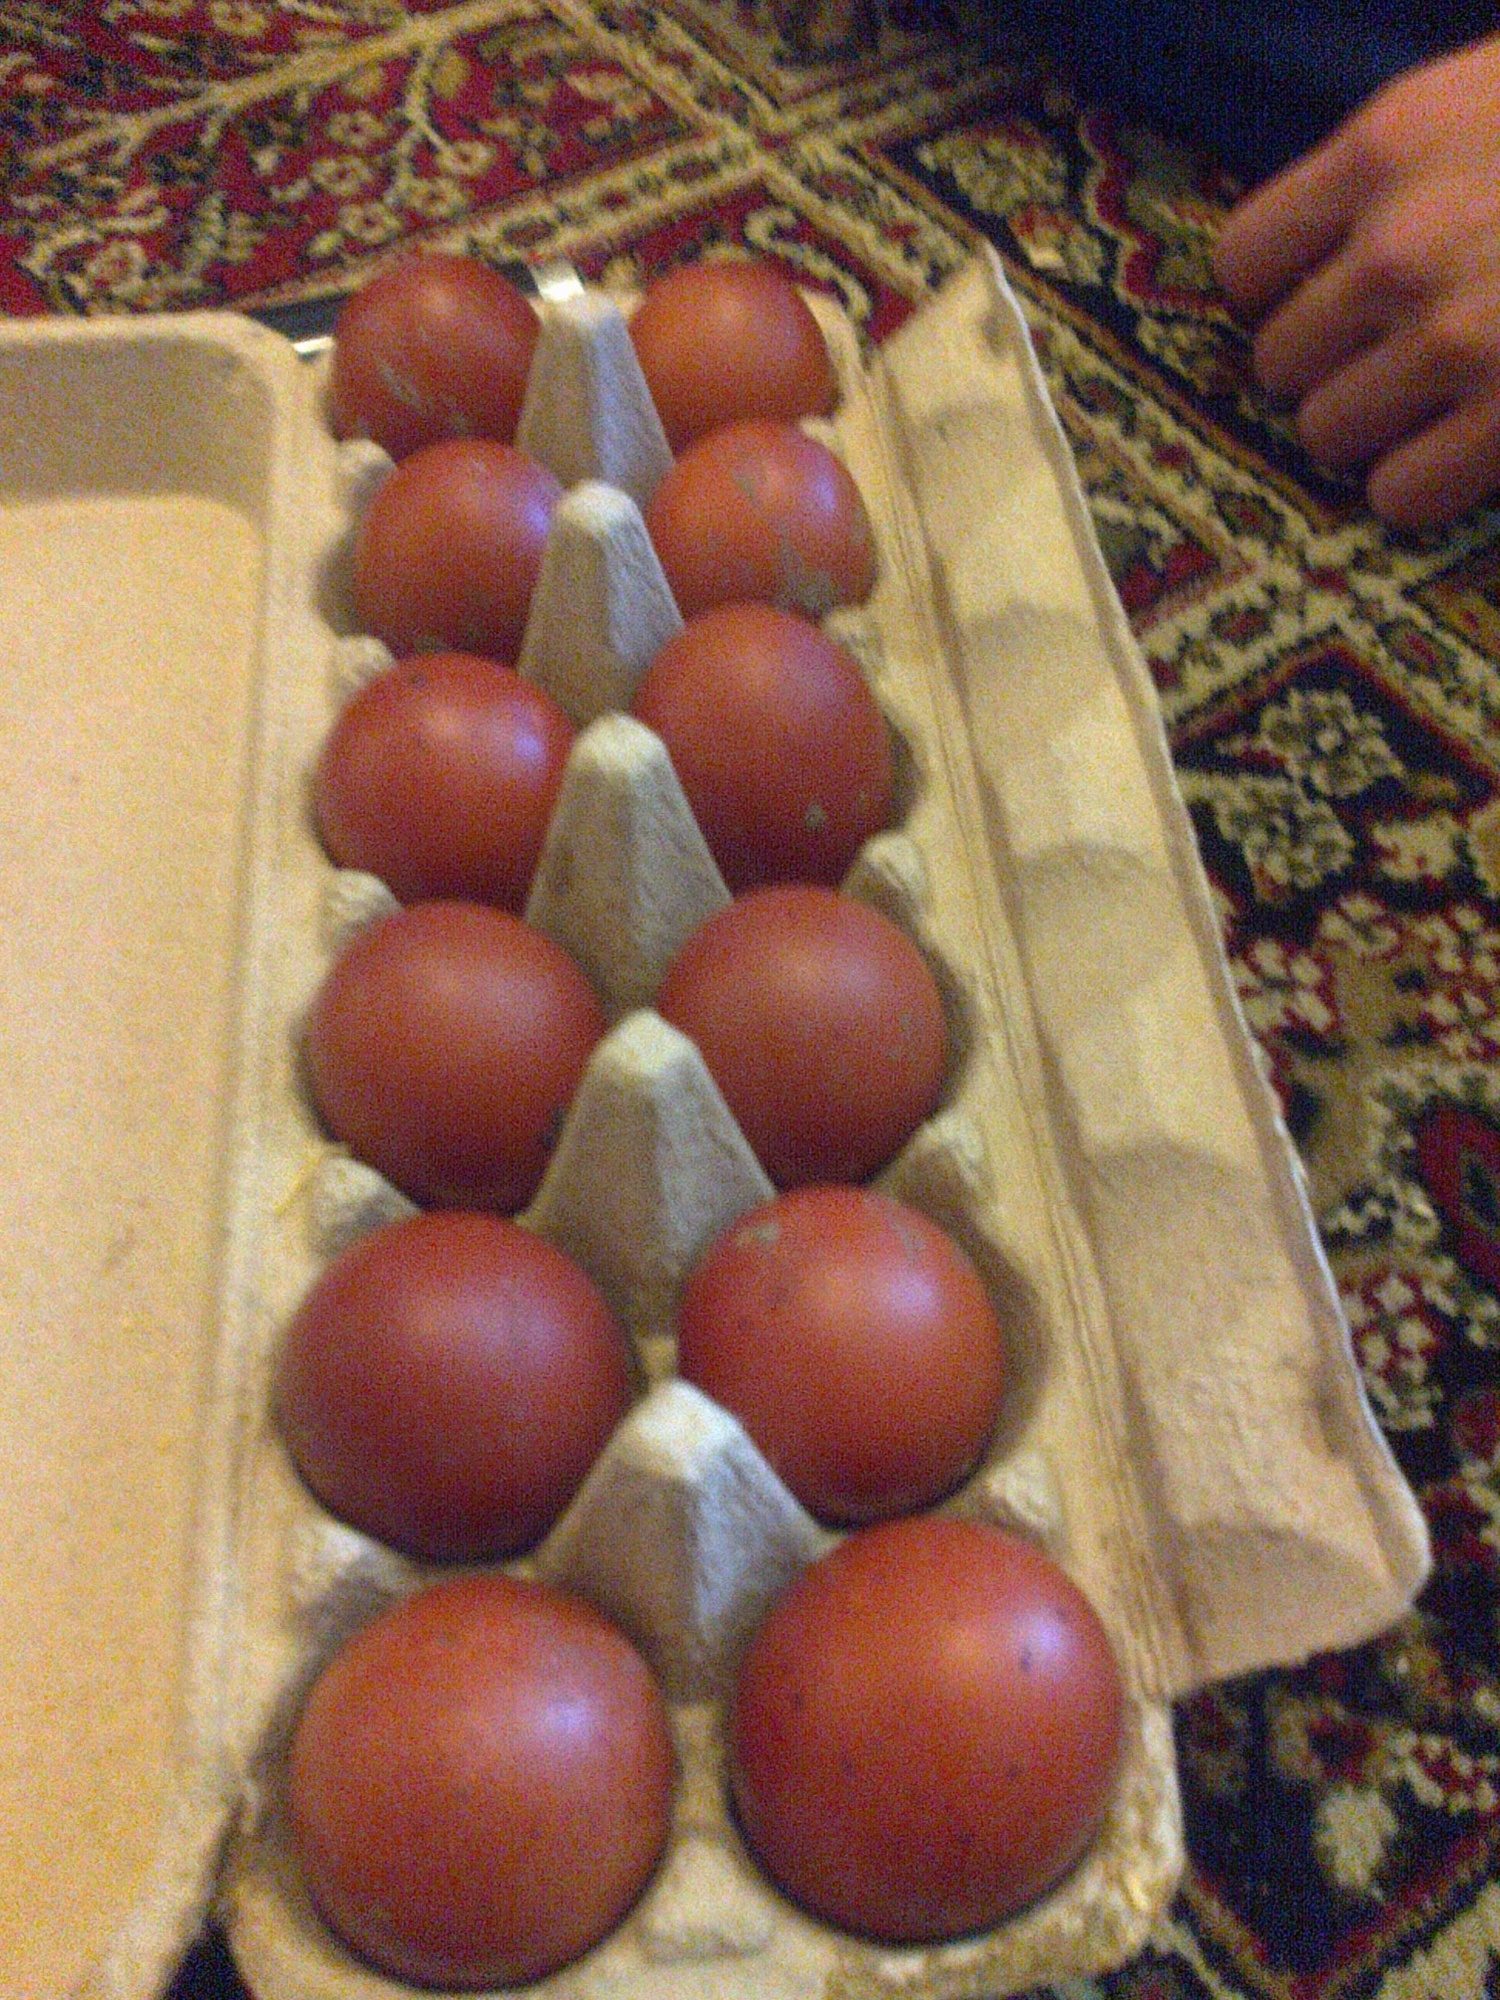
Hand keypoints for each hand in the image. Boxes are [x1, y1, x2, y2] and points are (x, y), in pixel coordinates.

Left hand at [1213, 32, 1499, 532]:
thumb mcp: (1494, 91)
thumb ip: (1407, 160)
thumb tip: (1333, 243)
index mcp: (1387, 149)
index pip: (1246, 261)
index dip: (1278, 295)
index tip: (1319, 301)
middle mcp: (1398, 249)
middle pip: (1279, 361)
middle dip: (1329, 366)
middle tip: (1391, 359)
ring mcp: (1454, 342)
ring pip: (1327, 434)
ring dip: (1372, 431)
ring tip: (1432, 404)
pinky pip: (1401, 494)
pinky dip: (1422, 485)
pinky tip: (1465, 448)